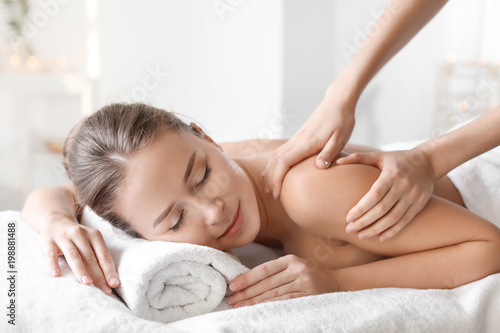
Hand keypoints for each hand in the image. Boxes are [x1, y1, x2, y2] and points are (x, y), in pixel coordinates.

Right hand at [39, 211, 119, 294]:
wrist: (56, 220)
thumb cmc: (78, 237)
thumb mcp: (90, 241)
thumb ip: (97, 256)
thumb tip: (109, 279)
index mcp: (94, 235)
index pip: (103, 256)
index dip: (109, 270)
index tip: (114, 284)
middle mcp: (80, 235)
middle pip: (91, 258)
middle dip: (99, 275)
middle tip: (105, 290)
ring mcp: (64, 238)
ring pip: (74, 256)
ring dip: (81, 271)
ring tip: (87, 284)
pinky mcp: (49, 242)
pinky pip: (51, 255)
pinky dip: (53, 264)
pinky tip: (56, 275)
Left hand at [227, 254, 336, 306]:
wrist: (336, 282)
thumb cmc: (309, 274)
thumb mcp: (294, 266)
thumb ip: (276, 271)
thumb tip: (248, 281)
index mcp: (290, 259)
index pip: (264, 270)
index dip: (247, 278)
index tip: (233, 286)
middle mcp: (297, 269)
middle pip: (266, 283)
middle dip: (247, 292)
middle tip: (232, 299)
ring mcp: (304, 283)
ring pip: (274, 294)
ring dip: (255, 301)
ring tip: (240, 306)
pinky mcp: (309, 296)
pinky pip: (286, 301)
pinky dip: (271, 305)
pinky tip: (259, 308)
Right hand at [262, 81, 355, 198]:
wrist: (337, 102)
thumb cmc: (341, 121)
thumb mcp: (340, 139)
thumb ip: (329, 153)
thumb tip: (319, 167)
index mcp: (306, 143)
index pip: (284, 162)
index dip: (277, 179)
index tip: (277, 193)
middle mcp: (297, 140)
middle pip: (275, 161)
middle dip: (271, 179)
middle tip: (272, 195)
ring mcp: (296, 138)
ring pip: (275, 155)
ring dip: (270, 171)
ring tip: (270, 186)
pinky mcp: (298, 137)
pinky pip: (281, 151)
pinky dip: (275, 163)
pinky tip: (276, 170)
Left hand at [337, 148, 434, 240]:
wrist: (429, 161)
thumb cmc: (398, 159)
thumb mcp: (379, 155)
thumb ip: (358, 158)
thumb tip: (338, 162)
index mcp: (391, 174)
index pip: (374, 195)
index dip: (361, 208)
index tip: (348, 218)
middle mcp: (403, 186)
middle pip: (382, 209)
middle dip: (364, 221)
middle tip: (350, 229)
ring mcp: (413, 196)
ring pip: (394, 218)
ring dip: (377, 229)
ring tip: (362, 236)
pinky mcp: (420, 203)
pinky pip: (406, 220)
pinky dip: (393, 231)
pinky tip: (381, 238)